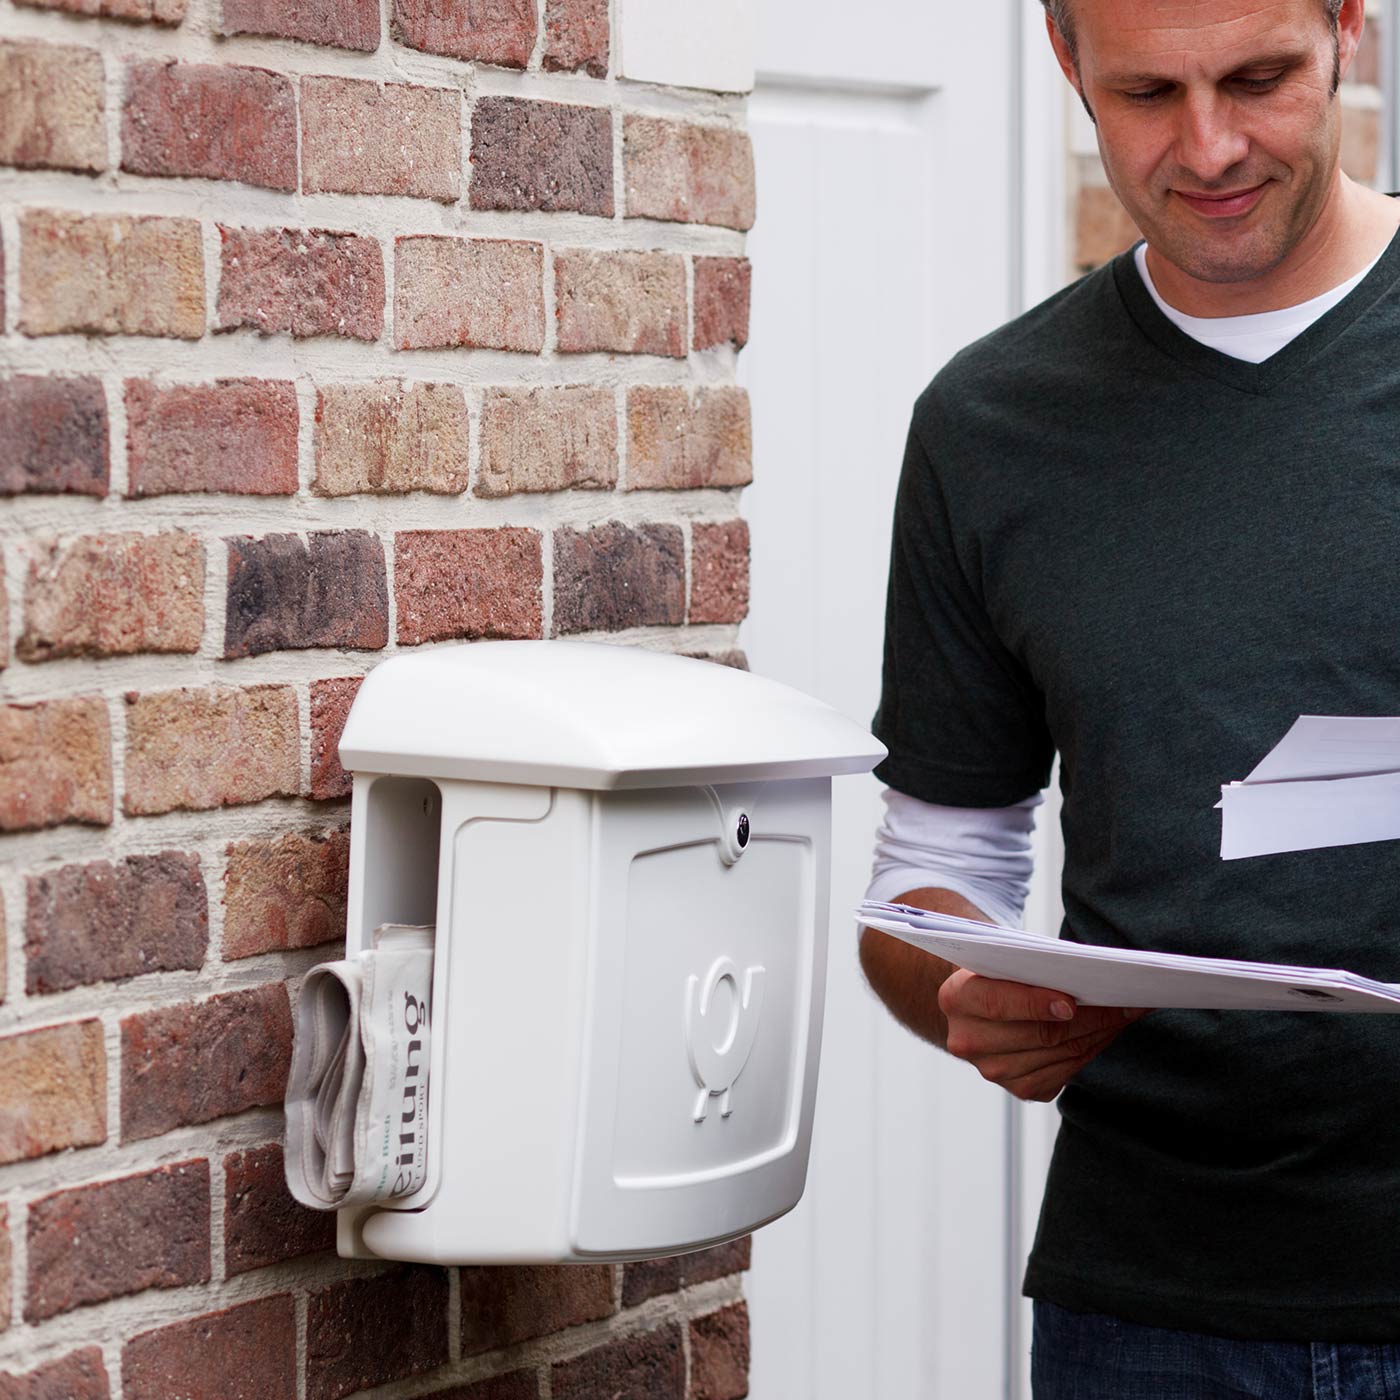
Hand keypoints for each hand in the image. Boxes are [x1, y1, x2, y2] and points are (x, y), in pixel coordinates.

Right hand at [937, 969, 1148, 1101]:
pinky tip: (1107, 1031)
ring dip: (1098, 1034)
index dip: (1035, 1004)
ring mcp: (993, 1070)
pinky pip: (1065, 1073)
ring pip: (1059, 1054)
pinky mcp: (1020, 1089)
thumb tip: (1087, 974)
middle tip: (1122, 1001)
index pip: (997, 1003)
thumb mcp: (1002, 957)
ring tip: (1125, 1013)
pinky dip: (1091, 1050)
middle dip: (1087, 1017)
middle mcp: (968, 1041)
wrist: (982, 1006)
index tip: (1071, 1001)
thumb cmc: (1000, 972)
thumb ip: (1031, 964)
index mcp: (955, 999)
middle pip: (1038, 1034)